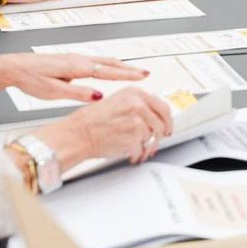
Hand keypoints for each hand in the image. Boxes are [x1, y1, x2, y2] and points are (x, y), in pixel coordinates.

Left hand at [0, 53, 149, 103]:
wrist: (14, 67)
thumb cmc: (31, 78)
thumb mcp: (53, 91)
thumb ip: (78, 93)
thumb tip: (99, 96)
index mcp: (76, 67)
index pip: (107, 70)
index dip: (127, 74)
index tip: (142, 75)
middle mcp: (78, 60)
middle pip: (110, 62)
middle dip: (129, 68)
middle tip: (145, 73)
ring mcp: (75, 59)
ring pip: (103, 60)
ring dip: (120, 65)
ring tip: (133, 71)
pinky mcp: (71, 61)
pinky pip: (96, 61)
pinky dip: (109, 65)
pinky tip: (110, 69)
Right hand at [43, 88, 173, 166]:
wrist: (78, 133)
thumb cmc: (91, 120)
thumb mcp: (117, 102)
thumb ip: (137, 105)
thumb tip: (153, 116)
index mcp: (134, 93)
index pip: (162, 106)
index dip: (168, 119)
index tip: (168, 126)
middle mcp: (138, 104)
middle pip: (162, 123)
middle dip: (162, 135)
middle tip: (158, 140)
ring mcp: (137, 121)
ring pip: (152, 138)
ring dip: (147, 147)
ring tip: (139, 149)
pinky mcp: (134, 138)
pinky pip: (142, 150)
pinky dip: (137, 154)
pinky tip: (130, 153)